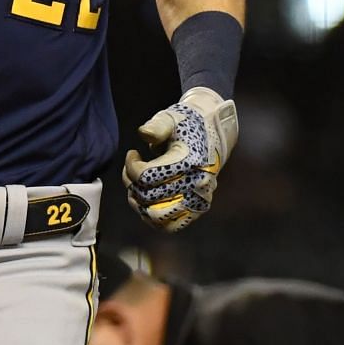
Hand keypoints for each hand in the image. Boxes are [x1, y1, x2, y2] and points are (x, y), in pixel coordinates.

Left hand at [124, 87, 238, 231]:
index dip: (131, 167)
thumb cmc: (186, 124)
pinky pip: (171, 226)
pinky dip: (153, 218)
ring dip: (139, 203)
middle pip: (148, 197)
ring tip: (137, 186)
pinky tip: (146, 201)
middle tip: (132, 168)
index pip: (147, 176)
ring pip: (156, 216)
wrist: (213, 132)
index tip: (133, 153)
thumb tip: (144, 134)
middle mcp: (197, 184)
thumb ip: (157, 126)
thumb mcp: (170, 118)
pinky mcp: (198, 208)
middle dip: (131, 183)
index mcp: (190, 162)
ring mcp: (199, 199)